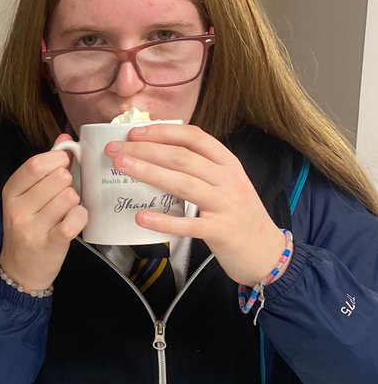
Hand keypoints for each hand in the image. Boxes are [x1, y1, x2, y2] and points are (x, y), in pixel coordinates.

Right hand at [0, 135, 86, 292]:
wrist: (20, 270)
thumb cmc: (28, 228)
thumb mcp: (27, 197)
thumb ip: (45, 166)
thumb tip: (65, 139)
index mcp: (11, 191)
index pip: (36, 164)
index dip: (57, 160)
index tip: (65, 166)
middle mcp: (18, 208)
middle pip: (58, 178)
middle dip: (67, 185)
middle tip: (61, 198)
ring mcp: (32, 228)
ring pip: (70, 197)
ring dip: (74, 203)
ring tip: (64, 213)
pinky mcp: (50, 244)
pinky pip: (75, 218)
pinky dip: (80, 217)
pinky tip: (73, 222)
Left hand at [106, 125, 289, 285]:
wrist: (267, 251)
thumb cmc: (239, 216)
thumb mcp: (226, 184)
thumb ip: (201, 169)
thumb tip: (157, 155)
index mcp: (228, 163)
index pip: (194, 137)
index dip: (162, 132)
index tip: (133, 133)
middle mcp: (228, 180)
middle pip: (182, 158)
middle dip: (145, 150)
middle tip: (115, 150)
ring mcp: (226, 205)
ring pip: (183, 183)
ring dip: (149, 172)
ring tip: (122, 167)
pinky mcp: (221, 232)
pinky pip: (188, 224)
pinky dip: (163, 220)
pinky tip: (141, 217)